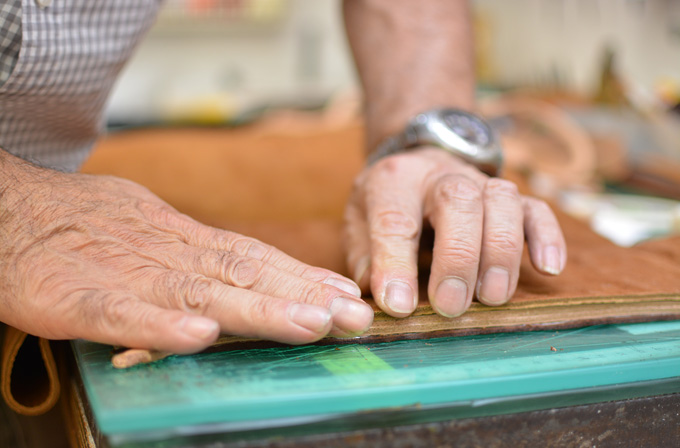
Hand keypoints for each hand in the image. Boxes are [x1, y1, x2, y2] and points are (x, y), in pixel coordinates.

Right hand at [0, 154, 372, 352]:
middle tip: (354, 315)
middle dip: (303, 296)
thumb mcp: (150, 229)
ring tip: (309, 323)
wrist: (6, 209)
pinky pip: (119, 312)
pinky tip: (198, 336)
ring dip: (257, 309)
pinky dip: (159, 323)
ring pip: (197, 291)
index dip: (302, 276)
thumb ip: (197, 254)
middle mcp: (164, 252)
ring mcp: (121, 273)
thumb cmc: (83, 224)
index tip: (346, 294)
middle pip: (243, 273)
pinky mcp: (71, 296)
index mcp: (181, 239)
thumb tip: (247, 273)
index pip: (253, 257)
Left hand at [343, 147, 566, 317]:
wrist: (418, 160)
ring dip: (500, 253)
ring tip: (492, 298)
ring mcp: (481, 183)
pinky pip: (537, 209)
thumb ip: (366, 259)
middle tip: (450, 306)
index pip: (394, 220)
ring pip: (502, 203)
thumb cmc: (387, 203)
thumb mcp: (360, 222)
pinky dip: (546, 238)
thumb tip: (385, 299)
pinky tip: (547, 268)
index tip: (398, 306)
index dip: (395, 265)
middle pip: (457, 203)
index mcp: (393, 181)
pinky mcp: (513, 197)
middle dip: (457, 258)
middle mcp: (440, 176)